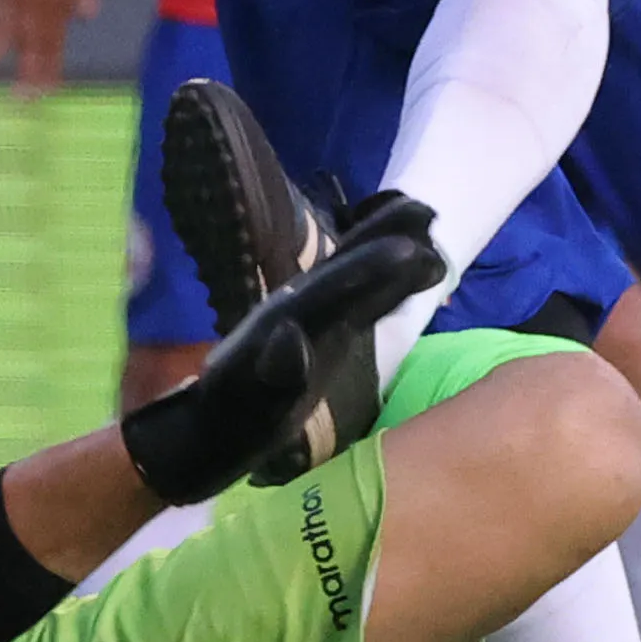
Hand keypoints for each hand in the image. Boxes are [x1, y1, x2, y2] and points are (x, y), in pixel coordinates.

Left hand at [120, 199, 444, 502]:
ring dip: (387, 251)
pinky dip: (387, 284)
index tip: (412, 249)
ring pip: (355, 276)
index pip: (333, 288)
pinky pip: (359, 298)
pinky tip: (411, 277)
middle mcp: (300, 308)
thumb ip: (275, 376)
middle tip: (427, 212)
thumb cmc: (235, 423)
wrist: (213, 429)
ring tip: (427, 224)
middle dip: (382, 239)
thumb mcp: (253, 407)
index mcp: (286, 321)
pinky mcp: (323, 331)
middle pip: (346, 267)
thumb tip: (290, 337)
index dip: (369, 267)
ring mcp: (312, 317)